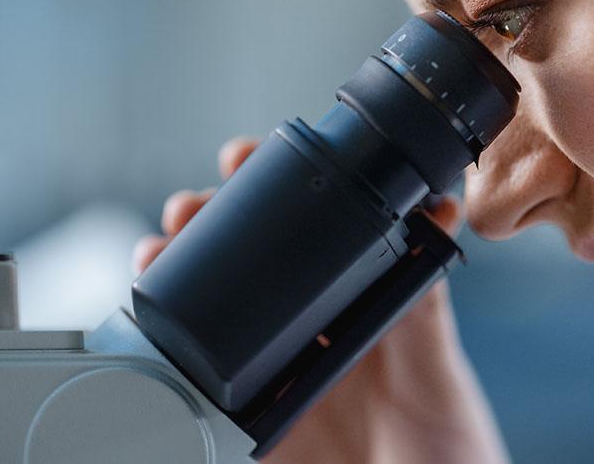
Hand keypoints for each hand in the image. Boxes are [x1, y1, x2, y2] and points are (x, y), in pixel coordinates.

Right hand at [133, 137, 509, 463]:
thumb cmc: (446, 443)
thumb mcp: (435, 364)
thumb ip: (426, 302)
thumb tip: (435, 213)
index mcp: (352, 302)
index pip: (304, 227)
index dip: (266, 186)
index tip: (240, 158)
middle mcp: (304, 330)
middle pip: (238, 256)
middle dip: (203, 217)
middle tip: (190, 205)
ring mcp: (269, 374)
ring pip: (203, 307)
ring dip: (170, 268)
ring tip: (157, 252)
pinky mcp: (243, 424)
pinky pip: (187, 380)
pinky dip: (158, 348)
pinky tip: (147, 322)